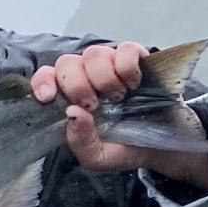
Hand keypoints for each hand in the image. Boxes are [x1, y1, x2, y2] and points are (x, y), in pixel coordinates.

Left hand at [30, 41, 207, 189]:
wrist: (164, 147)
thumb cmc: (124, 148)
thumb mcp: (98, 157)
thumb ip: (80, 142)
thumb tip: (72, 114)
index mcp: (70, 98)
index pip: (45, 77)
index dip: (43, 82)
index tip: (49, 97)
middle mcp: (86, 76)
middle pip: (67, 63)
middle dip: (78, 86)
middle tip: (95, 106)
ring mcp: (110, 65)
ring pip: (94, 53)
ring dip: (105, 79)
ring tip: (119, 98)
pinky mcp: (136, 58)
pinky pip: (126, 49)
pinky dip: (127, 67)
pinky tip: (134, 84)